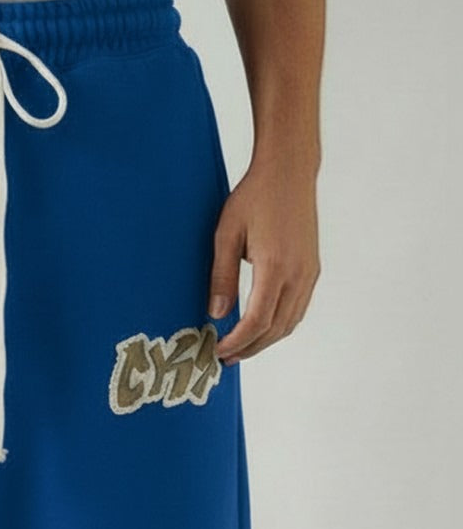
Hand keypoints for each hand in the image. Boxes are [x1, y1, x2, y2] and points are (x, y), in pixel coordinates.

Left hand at [207, 152, 320, 364]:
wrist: (290, 171)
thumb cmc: (255, 196)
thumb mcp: (226, 234)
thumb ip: (222, 277)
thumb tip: (216, 314)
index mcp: (276, 267)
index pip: (256, 322)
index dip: (237, 342)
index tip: (218, 350)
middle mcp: (298, 274)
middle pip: (275, 330)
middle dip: (249, 348)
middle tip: (226, 357)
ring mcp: (309, 273)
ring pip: (289, 323)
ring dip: (265, 341)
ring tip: (241, 348)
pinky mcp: (312, 269)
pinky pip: (298, 309)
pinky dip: (279, 325)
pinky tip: (262, 328)